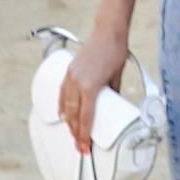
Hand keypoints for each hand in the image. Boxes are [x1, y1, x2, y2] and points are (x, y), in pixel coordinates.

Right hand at [58, 32, 128, 156]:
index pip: (85, 117)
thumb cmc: (115, 52)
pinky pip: (62, 94)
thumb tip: (114, 108)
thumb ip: (113, 94)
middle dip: (75, 133)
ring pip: (65, 106)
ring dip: (68, 122)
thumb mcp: (117, 77)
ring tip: (72, 134)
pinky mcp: (68, 71)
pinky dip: (62, 106)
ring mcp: (70, 76)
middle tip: (80, 146)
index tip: (84, 147)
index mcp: (90, 86)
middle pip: (72, 115)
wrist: (107, 32)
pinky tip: (64, 114)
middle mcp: (77, 83)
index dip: (84, 135)